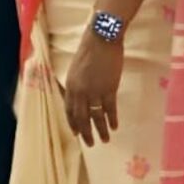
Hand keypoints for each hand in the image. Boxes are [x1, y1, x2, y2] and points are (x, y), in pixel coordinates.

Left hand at [63, 31, 122, 146]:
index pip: (69, 110)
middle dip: (85, 132)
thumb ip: (76, 84)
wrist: (102, 39)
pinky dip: (112, 119)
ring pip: (96, 116)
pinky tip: (114, 127)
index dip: (73, 123)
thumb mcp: (76, 68)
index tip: (76, 134)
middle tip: (90, 144)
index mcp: (70, 85)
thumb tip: (79, 97)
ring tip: (104, 140)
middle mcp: (80, 91)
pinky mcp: (109, 89)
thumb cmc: (89, 50)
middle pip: (81, 117)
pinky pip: (110, 109)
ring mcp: (95, 91)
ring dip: (100, 130)